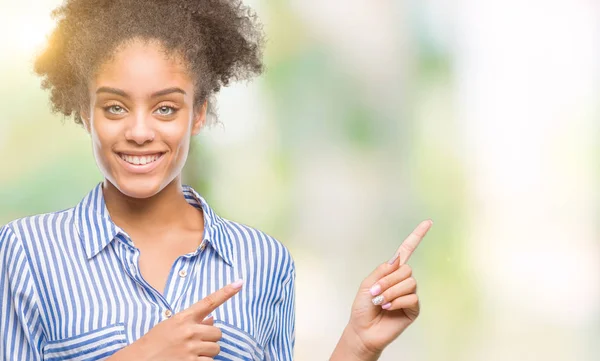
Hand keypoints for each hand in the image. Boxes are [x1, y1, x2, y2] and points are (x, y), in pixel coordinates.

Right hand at [110, 280, 243, 360]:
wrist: (139, 360)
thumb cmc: (155, 342)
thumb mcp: (171, 326)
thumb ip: (193, 321)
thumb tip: (213, 318)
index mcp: (184, 317)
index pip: (209, 302)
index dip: (226, 292)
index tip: (240, 283)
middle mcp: (189, 331)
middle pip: (217, 332)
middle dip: (210, 338)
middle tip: (195, 343)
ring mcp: (191, 348)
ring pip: (216, 348)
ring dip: (208, 352)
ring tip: (191, 353)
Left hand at [333, 220, 432, 360]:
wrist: (363, 330)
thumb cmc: (363, 308)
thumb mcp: (367, 284)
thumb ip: (382, 271)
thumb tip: (398, 259)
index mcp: (391, 272)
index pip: (407, 251)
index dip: (417, 236)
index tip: (428, 222)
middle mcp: (403, 281)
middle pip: (406, 269)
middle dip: (389, 280)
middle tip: (376, 292)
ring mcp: (409, 295)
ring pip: (409, 283)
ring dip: (392, 291)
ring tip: (381, 302)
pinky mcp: (413, 309)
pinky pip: (412, 297)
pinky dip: (398, 301)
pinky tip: (389, 308)